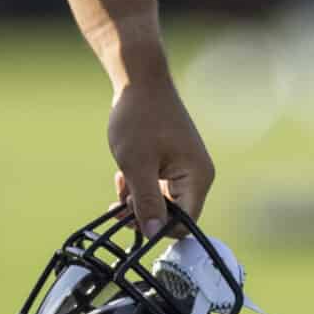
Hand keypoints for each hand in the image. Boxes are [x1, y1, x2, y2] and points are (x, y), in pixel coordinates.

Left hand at [107, 75, 214, 238]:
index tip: (131, 219)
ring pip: (161, 202)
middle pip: (172, 214)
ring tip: (120, 182)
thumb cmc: (140, 118)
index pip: (185, 223)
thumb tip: (153, 234)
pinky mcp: (172, 162)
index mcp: (197, 178)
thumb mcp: (137, 165)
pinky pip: (156, 187)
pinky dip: (138, 186)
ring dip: (137, 200)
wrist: (138, 79)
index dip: (158, 227)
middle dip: (143, 213)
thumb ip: (146, 202)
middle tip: (117, 206)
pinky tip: (123, 174)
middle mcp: (196, 176)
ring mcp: (184, 168)